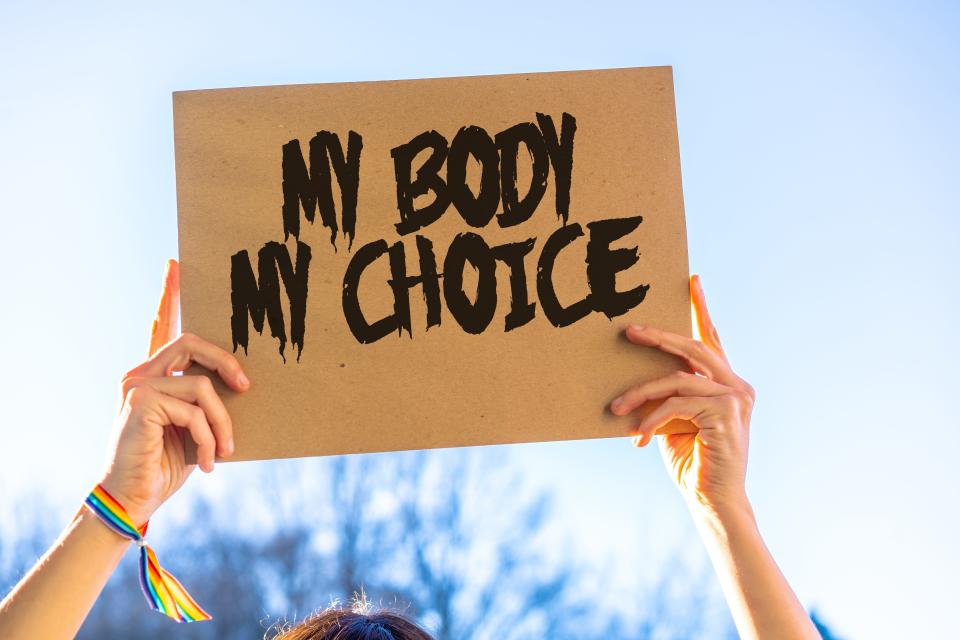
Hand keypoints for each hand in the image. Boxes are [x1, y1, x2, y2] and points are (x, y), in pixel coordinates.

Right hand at [99, 260, 249, 524]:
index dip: (170, 294)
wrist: (134, 499)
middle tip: (247, 387)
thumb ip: (205, 398)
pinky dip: (208, 438)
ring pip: (204, 384)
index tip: (177, 263)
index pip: (161, 326)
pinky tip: (207, 462)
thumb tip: (241, 381)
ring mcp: (138, 385)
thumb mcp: (193, 425)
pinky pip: (196, 409)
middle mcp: (141, 372)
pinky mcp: (142, 401)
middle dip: (228, 362)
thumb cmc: (167, 464)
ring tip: (224, 450)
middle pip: (194, 342)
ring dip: (221, 422)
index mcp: (153, 374)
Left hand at [610, 274, 755, 514]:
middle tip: (629, 329)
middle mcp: (737, 387)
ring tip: (616, 407)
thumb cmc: (692, 463)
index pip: (712, 340)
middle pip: (693, 348)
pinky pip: (677, 403)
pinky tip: (638, 437)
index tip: (691, 280)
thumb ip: (669, 396)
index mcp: (727, 385)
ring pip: (678, 378)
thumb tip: (638, 378)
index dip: (701, 309)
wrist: (713, 502)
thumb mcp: (674, 422)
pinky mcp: (726, 413)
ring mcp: (735, 398)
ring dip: (642, 392)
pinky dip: (652, 417)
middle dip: (659, 336)